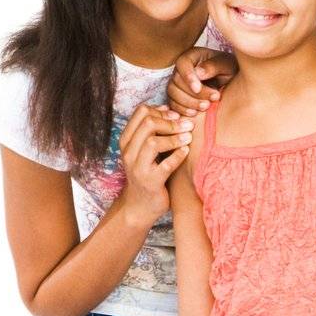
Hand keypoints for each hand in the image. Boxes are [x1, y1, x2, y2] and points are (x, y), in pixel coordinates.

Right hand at [119, 104, 192, 222]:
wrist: (139, 206)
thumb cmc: (147, 173)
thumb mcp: (144, 150)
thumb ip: (152, 131)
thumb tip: (167, 108)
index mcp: (126, 140)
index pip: (140, 113)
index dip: (161, 111)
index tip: (175, 115)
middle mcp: (128, 152)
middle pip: (148, 124)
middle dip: (170, 122)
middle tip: (186, 124)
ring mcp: (138, 168)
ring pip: (154, 142)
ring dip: (175, 137)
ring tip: (189, 137)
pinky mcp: (150, 182)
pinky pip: (166, 165)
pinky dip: (178, 155)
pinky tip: (186, 151)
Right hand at [167, 47, 237, 116]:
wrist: (230, 83)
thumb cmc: (229, 70)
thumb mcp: (226, 64)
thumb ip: (213, 66)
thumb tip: (198, 73)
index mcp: (192, 57)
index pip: (182, 63)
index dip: (187, 77)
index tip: (197, 88)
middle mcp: (182, 69)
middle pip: (177, 81)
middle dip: (192, 94)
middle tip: (210, 101)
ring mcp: (178, 83)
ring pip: (173, 93)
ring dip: (187, 103)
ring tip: (205, 107)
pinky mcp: (178, 97)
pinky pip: (173, 104)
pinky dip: (181, 111)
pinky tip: (193, 114)